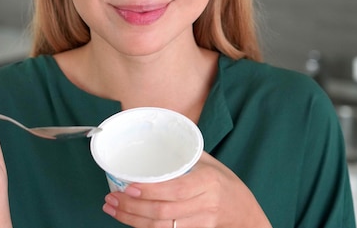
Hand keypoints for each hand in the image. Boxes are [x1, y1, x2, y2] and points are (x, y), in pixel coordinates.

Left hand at [102, 152, 271, 227]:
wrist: (244, 213)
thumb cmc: (223, 183)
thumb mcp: (209, 163)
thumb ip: (185, 155)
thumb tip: (153, 137)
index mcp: (208, 181)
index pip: (175, 189)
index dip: (150, 191)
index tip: (127, 186)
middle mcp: (205, 204)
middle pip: (163, 212)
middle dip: (132, 207)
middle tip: (111, 199)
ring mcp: (201, 223)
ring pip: (161, 227)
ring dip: (132, 220)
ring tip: (113, 209)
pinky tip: (129, 219)